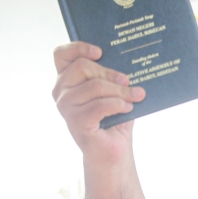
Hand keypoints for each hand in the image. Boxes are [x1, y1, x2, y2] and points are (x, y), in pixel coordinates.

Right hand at [52, 41, 145, 163]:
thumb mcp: (113, 92)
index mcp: (67, 80)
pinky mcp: (76, 122)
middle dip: (110, 73)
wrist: (113, 150)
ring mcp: (66, 107)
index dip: (78, 48)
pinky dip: (118, 104)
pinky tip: (129, 108)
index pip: (61, 55)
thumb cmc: (113, 118)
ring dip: (120, 91)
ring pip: (95, 86)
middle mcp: (61, 91)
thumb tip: (127, 59)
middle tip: (129, 81)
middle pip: (82, 67)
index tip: (100, 52)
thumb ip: (111, 76)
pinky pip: (100, 105)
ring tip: (136, 96)